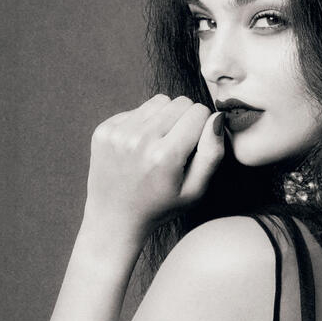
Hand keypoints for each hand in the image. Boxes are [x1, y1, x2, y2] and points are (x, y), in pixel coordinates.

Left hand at [84, 94, 225, 241]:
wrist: (115, 219)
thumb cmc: (159, 207)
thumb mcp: (194, 191)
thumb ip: (212, 154)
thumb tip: (217, 117)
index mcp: (165, 156)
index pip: (199, 112)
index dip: (202, 127)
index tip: (194, 146)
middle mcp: (140, 139)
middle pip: (180, 102)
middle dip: (184, 120)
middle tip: (176, 147)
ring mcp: (118, 133)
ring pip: (159, 102)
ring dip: (164, 118)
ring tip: (158, 146)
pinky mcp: (104, 129)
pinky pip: (136, 109)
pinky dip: (142, 124)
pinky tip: (138, 149)